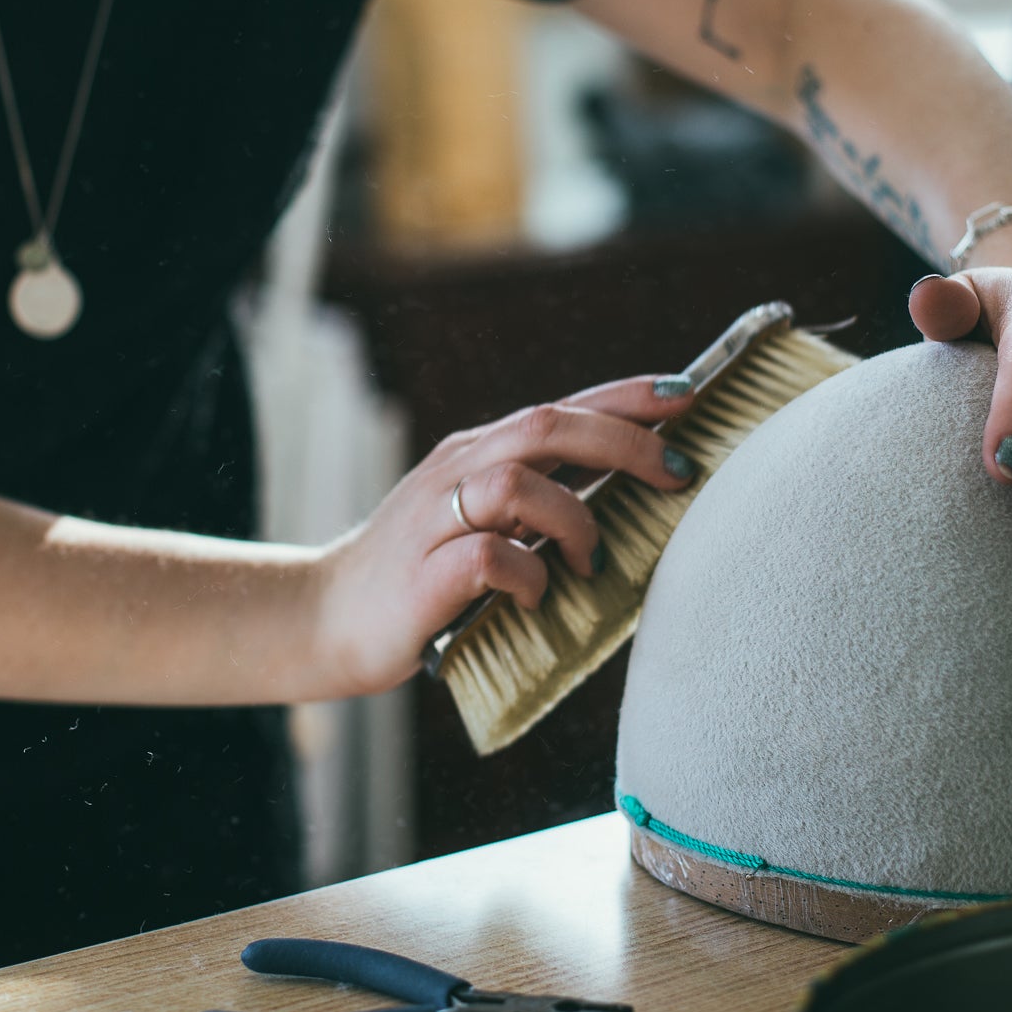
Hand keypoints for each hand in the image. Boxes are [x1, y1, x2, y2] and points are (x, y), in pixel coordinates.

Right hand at [311, 376, 698, 695]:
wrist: (322, 618)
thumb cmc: (417, 577)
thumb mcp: (475, 521)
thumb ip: (531, 502)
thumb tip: (622, 495)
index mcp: (473, 455)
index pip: (558, 407)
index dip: (625, 397)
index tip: (688, 394)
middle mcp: (454, 471)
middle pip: (545, 426)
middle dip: (624, 442)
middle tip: (678, 472)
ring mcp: (434, 520)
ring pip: (518, 483)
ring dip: (574, 519)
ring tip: (591, 561)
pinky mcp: (422, 576)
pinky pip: (489, 557)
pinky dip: (528, 574)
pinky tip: (536, 596)